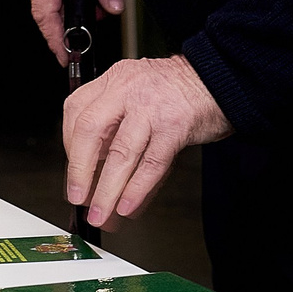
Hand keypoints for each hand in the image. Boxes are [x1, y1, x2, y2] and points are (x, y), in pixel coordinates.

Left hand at [64, 56, 230, 228]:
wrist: (221, 78)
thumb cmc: (177, 93)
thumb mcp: (137, 95)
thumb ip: (115, 129)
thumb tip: (95, 178)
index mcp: (114, 80)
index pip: (76, 113)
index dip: (70, 148)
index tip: (74, 174)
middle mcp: (127, 89)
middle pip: (89, 131)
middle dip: (79, 171)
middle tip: (78, 198)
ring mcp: (151, 107)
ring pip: (120, 154)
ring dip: (107, 190)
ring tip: (101, 213)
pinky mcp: (175, 126)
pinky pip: (151, 163)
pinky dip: (137, 189)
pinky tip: (129, 206)